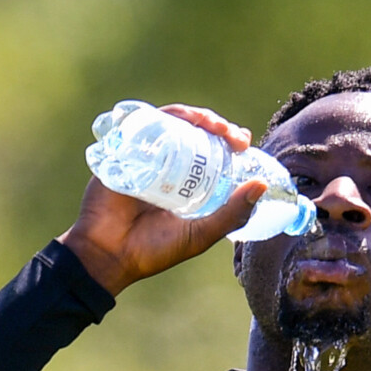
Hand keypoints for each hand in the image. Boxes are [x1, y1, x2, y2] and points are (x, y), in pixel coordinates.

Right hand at [56, 105, 267, 297]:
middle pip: (194, 132)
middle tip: (233, 135)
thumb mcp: (201, 234)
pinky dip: (161, 116)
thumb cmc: (154, 250)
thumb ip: (231, 215)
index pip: (212, 151)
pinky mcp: (122, 150)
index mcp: (188, 183)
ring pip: (171, 123)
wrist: (109, 254)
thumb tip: (261, 185)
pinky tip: (179, 118)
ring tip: (211, 124)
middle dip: (216, 125)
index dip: (229, 140)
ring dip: (194, 115)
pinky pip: (141, 124)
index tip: (243, 142)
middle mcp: (168, 165)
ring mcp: (144, 156)